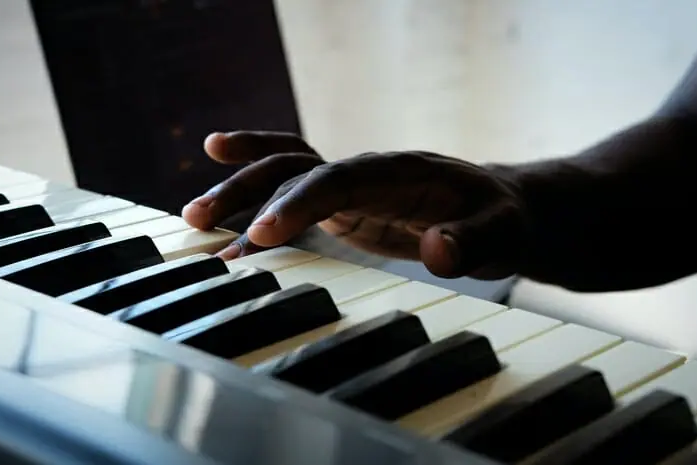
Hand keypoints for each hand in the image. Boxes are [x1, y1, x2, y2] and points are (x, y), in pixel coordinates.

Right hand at [182, 131, 530, 279]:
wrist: (500, 209)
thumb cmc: (500, 220)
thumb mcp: (502, 234)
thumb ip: (472, 242)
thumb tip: (437, 249)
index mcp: (401, 172)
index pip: (339, 179)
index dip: (299, 203)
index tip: (263, 235)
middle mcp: (367, 171)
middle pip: (299, 168)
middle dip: (251, 192)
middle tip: (205, 223)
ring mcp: (352, 185)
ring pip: (286, 173)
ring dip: (240, 189)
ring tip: (194, 218)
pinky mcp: (344, 204)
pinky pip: (293, 189)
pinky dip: (257, 189)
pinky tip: (224, 201)